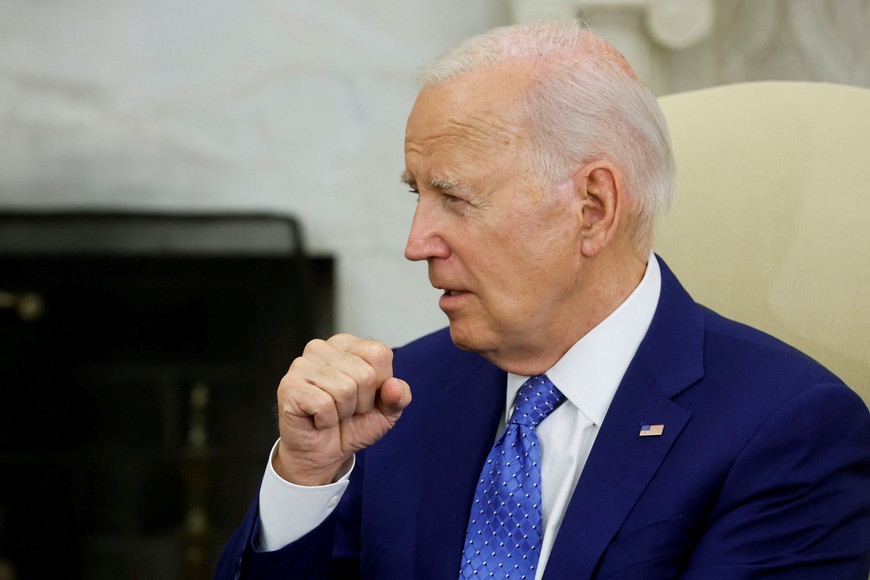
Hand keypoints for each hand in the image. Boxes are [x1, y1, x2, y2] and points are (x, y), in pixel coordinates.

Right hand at [273, 333, 411, 485]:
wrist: (322, 453)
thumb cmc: (351, 425)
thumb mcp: (387, 412)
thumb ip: (399, 396)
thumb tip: (394, 387)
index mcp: (347, 344)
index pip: (379, 354)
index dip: (380, 384)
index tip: (365, 397)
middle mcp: (322, 348)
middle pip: (364, 374)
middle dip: (362, 402)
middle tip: (346, 410)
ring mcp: (301, 365)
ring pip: (345, 389)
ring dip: (343, 412)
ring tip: (331, 413)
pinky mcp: (289, 386)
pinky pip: (324, 404)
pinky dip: (326, 420)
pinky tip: (317, 419)